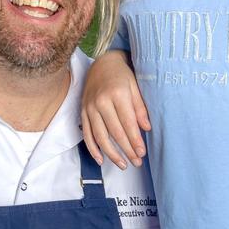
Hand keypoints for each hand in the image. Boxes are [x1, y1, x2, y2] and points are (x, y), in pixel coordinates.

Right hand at [81, 51, 149, 169]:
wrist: (102, 64)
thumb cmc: (123, 76)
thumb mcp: (136, 86)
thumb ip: (140, 107)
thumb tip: (146, 128)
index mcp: (117, 94)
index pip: (128, 123)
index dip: (135, 140)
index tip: (142, 153)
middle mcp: (101, 102)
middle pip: (115, 132)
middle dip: (127, 150)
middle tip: (136, 162)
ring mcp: (90, 107)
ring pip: (100, 136)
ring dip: (111, 153)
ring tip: (122, 165)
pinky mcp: (83, 112)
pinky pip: (87, 134)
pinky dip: (93, 148)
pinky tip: (101, 159)